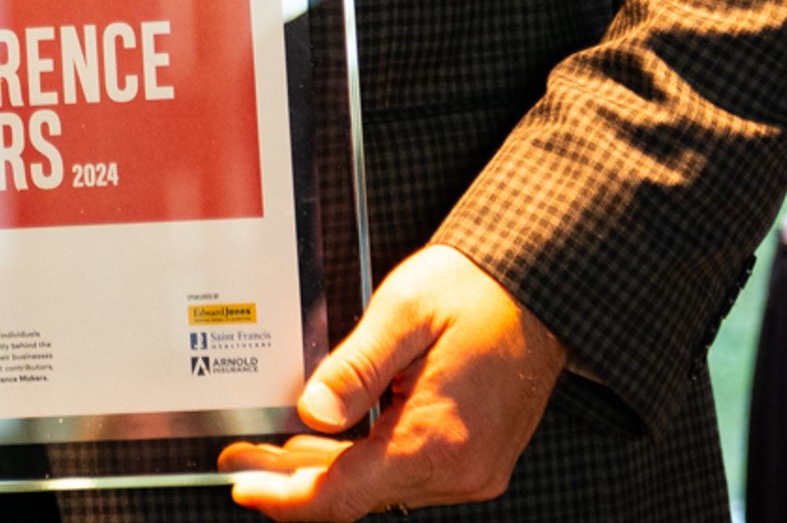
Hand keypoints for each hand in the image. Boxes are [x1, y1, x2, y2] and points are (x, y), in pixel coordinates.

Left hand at [218, 245, 566, 518]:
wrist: (539, 288)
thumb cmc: (480, 291)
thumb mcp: (403, 312)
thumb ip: (354, 367)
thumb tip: (312, 411)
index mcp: (438, 438)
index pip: (345, 492)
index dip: (288, 498)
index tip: (246, 487)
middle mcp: (460, 467)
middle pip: (359, 492)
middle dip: (296, 479)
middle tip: (246, 461)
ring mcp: (473, 469)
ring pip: (381, 484)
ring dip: (330, 469)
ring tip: (277, 449)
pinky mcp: (477, 460)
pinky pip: (407, 471)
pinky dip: (366, 460)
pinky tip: (334, 442)